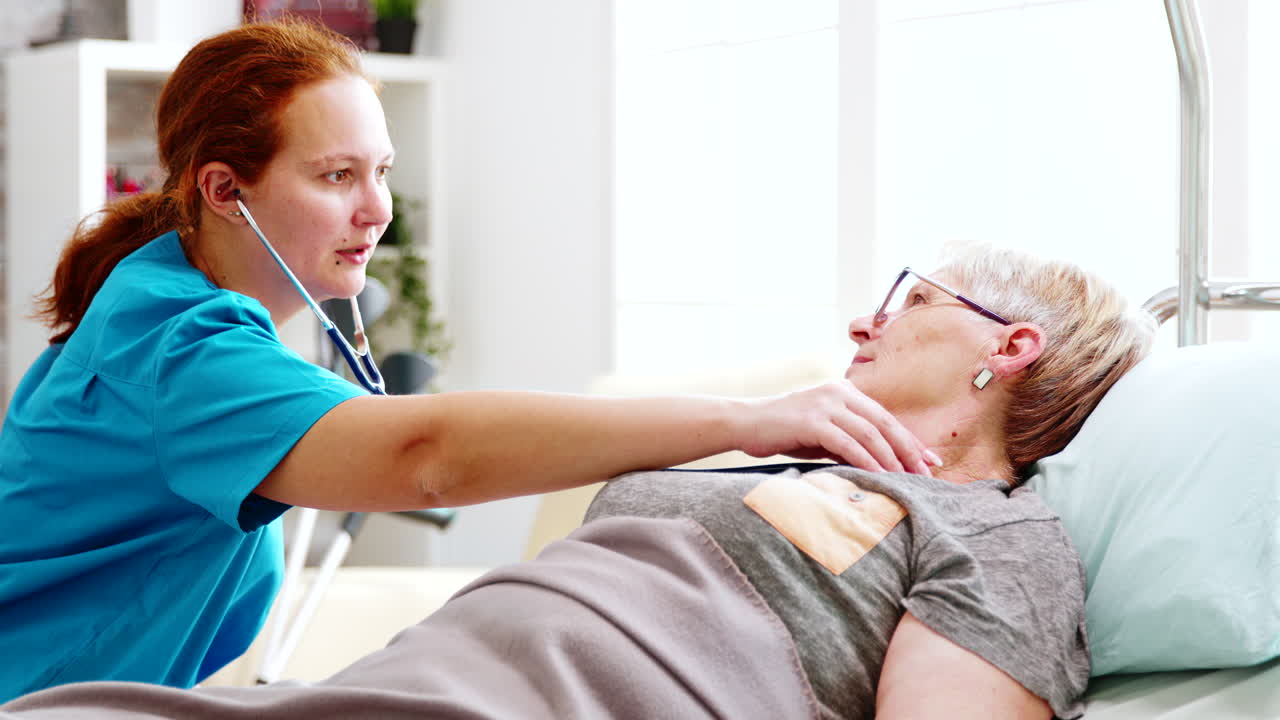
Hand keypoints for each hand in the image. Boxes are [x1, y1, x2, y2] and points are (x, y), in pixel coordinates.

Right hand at [732, 381, 938, 475]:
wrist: (744, 423)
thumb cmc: (782, 432)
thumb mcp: (822, 433)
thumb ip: (849, 440)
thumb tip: (880, 463)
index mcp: (844, 391)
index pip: (885, 417)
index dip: (909, 440)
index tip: (929, 461)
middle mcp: (839, 392)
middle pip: (884, 423)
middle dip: (908, 451)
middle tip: (927, 474)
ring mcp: (826, 404)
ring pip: (870, 433)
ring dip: (891, 459)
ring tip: (907, 480)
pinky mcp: (812, 421)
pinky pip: (848, 443)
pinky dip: (867, 461)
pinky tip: (880, 476)